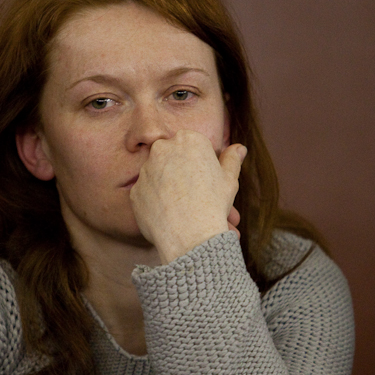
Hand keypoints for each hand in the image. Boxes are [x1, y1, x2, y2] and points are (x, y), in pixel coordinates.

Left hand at [129, 131, 246, 262]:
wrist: (190, 235)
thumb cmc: (213, 204)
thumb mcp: (229, 180)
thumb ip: (231, 160)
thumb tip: (239, 148)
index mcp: (189, 139)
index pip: (192, 146)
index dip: (200, 164)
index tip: (205, 180)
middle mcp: (162, 149)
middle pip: (173, 158)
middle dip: (181, 173)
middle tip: (195, 194)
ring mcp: (145, 170)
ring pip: (158, 176)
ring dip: (167, 188)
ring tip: (183, 209)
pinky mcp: (135, 190)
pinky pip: (147, 195)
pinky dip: (156, 203)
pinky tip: (169, 216)